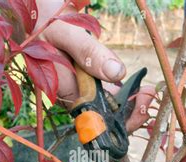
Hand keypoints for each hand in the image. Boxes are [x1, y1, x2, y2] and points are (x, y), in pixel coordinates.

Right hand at [35, 0, 153, 133]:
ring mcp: (79, 90)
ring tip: (150, 93)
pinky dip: (124, 94)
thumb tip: (116, 73)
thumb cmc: (44, 23)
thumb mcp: (65, 33)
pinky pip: (106, 94)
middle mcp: (72, 95)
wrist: (35, 16)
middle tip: (149, 98)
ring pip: (106, 108)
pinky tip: (140, 88)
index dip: (118, 121)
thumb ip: (89, 52)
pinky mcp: (85, 82)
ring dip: (130, 105)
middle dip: (129, 115)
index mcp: (64, 91)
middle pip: (102, 118)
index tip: (140, 108)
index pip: (93, 119)